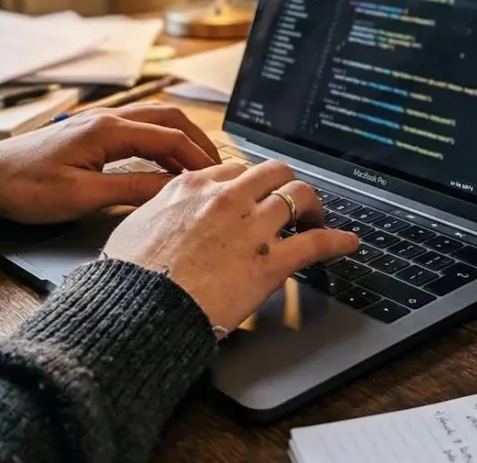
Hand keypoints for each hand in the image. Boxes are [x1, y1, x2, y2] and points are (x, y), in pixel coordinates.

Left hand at [0, 104, 221, 223]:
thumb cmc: (25, 188)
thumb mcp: (82, 196)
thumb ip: (132, 191)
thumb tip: (173, 191)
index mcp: (108, 130)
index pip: (170, 138)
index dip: (199, 158)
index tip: (220, 177)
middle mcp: (106, 119)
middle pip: (168, 120)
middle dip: (198, 142)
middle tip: (219, 168)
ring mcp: (97, 123)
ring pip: (153, 120)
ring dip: (180, 139)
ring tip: (198, 165)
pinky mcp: (89, 133)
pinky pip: (136, 129)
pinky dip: (159, 141)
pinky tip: (164, 161)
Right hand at [102, 160, 359, 330]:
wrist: (140, 308)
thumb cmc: (129, 276)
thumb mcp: (135, 226)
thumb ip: (159, 211)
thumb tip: (162, 213)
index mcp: (192, 187)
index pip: (233, 168)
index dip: (248, 183)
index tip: (253, 194)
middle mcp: (226, 198)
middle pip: (273, 171)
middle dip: (284, 184)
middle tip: (290, 201)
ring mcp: (252, 227)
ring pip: (299, 196)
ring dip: (312, 206)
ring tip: (316, 218)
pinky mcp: (271, 261)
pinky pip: (316, 242)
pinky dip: (336, 240)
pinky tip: (347, 243)